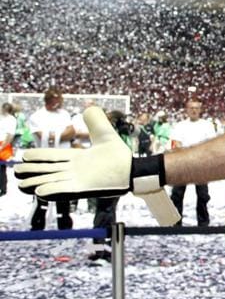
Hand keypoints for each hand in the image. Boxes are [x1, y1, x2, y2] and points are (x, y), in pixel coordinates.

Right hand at [14, 106, 178, 225]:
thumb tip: (87, 107)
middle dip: (34, 170)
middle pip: (49, 170)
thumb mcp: (105, 135)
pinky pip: (64, 190)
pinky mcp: (84, 188)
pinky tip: (40, 191)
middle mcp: (75, 171)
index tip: (25, 155)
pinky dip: (52, 190)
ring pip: (53, 180)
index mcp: (77, 159)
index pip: (54, 157)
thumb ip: (96, 121)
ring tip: (23, 183)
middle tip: (18, 170)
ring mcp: (78, 180)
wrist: (133, 170)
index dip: (40, 157)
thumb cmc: (120, 156)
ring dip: (38, 181)